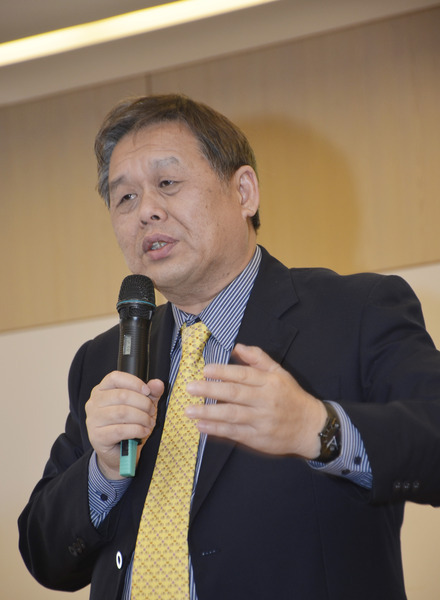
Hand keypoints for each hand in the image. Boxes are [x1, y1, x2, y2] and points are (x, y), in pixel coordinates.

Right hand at [85, 372, 163, 478]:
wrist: (120, 454)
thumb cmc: (129, 426)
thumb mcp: (142, 407)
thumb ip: (151, 394)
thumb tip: (158, 384)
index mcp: (102, 390)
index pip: (114, 377)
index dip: (133, 382)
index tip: (147, 391)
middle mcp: (94, 403)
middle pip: (121, 395)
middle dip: (143, 403)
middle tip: (152, 411)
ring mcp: (93, 420)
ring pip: (122, 412)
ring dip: (142, 418)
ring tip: (149, 423)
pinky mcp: (97, 437)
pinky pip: (120, 430)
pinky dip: (137, 430)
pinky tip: (143, 432)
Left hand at [185, 344, 326, 458]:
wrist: (310, 427)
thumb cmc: (291, 397)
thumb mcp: (279, 373)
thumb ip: (258, 359)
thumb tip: (237, 347)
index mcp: (270, 382)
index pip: (243, 375)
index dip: (223, 372)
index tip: (205, 370)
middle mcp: (265, 401)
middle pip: (235, 394)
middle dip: (210, 390)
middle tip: (190, 388)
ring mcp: (261, 421)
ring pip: (232, 415)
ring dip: (209, 412)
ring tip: (189, 410)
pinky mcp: (258, 438)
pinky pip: (234, 433)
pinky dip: (216, 430)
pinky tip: (201, 426)